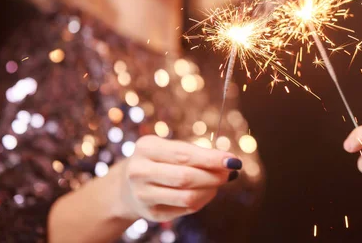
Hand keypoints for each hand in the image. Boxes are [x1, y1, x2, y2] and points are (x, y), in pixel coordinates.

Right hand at [115, 135, 241, 221]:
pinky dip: (203, 200)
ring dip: (211, 190)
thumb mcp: (170, 148)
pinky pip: (186, 209)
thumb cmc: (159, 160)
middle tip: (231, 172)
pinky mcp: (151, 213)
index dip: (211, 159)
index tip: (233, 160)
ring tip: (220, 182)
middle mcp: (139, 171)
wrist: (127, 185)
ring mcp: (143, 195)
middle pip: (186, 177)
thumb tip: (227, 162)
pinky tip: (208, 191)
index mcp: (146, 148)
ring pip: (187, 197)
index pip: (184, 155)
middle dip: (214, 176)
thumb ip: (195, 153)